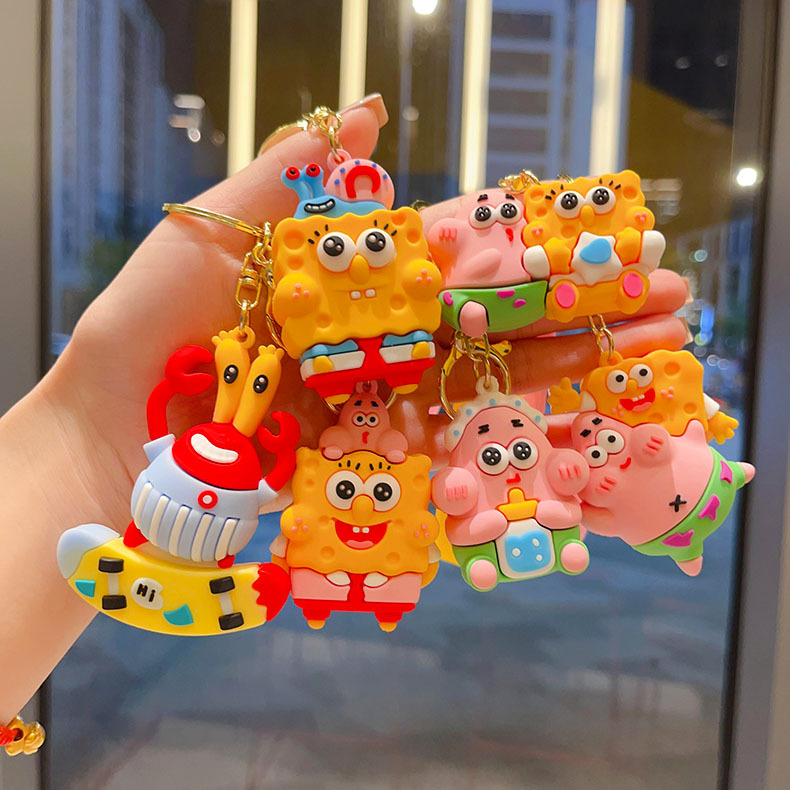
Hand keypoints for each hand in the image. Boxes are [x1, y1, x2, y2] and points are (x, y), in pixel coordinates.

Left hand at [38, 93, 687, 531]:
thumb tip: (366, 105)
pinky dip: (511, 435)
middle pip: (493, 324)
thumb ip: (293, 176)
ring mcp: (379, 402)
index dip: (533, 253)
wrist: (114, 434)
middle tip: (666, 300)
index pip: (462, 261)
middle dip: (581, 312)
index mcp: (353, 282)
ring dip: (572, 368)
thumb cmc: (151, 323)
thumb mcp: (217, 230)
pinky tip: (582, 419)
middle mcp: (378, 341)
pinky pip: (450, 447)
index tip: (604, 242)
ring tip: (651, 350)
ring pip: (488, 384)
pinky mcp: (367, 460)